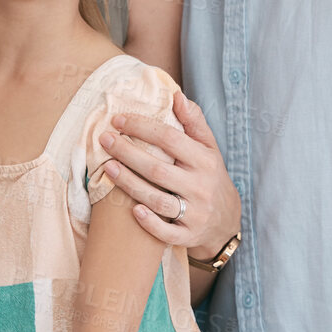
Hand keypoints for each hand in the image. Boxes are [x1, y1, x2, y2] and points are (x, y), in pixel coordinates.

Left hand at [98, 91, 240, 259]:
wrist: (226, 220)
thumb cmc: (210, 175)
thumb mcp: (209, 147)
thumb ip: (193, 121)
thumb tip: (176, 95)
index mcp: (205, 160)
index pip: (170, 139)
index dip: (142, 128)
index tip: (118, 120)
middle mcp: (200, 186)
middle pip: (158, 169)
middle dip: (128, 153)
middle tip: (104, 139)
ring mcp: (195, 213)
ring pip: (158, 200)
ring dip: (130, 184)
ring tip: (108, 167)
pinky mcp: (188, 235)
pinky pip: (166, 232)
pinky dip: (150, 222)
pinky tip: (132, 209)